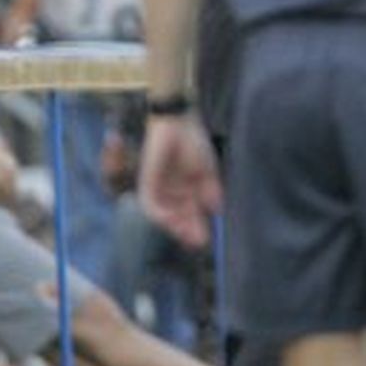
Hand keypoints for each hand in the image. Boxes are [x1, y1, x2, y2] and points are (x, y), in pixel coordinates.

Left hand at [138, 114, 220, 248]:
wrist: (177, 123)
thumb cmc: (193, 142)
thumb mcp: (208, 170)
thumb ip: (211, 192)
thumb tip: (217, 211)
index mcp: (187, 188)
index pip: (192, 213)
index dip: (197, 227)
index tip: (205, 240)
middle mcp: (173, 191)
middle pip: (179, 217)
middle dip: (188, 231)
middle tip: (199, 242)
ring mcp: (160, 188)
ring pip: (166, 215)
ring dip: (176, 226)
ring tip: (188, 234)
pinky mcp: (148, 183)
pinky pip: (152, 205)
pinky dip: (161, 215)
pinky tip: (172, 220)